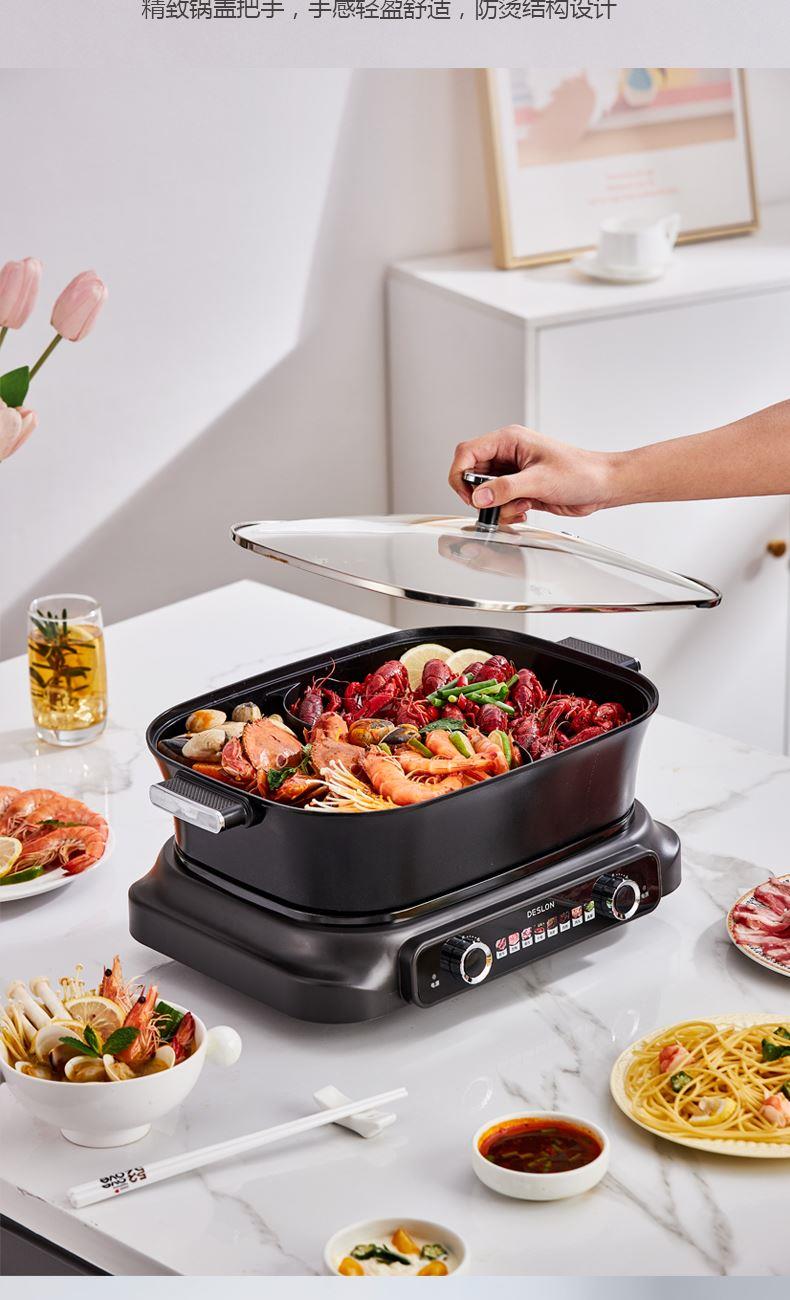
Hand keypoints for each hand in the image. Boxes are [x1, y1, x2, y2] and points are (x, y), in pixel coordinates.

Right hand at [448, 425, 617, 521]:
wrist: (602, 486)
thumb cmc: (580, 472)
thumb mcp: (539, 480)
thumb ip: (505, 488)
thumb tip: (479, 496)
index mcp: (509, 440)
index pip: (467, 452)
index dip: (460, 474)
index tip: (468, 495)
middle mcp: (508, 455)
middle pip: (473, 475)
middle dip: (481, 495)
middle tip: (496, 504)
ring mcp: (513, 473)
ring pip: (485, 493)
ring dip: (497, 506)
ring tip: (519, 506)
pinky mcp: (520, 489)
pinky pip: (500, 503)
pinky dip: (506, 512)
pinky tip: (524, 511)